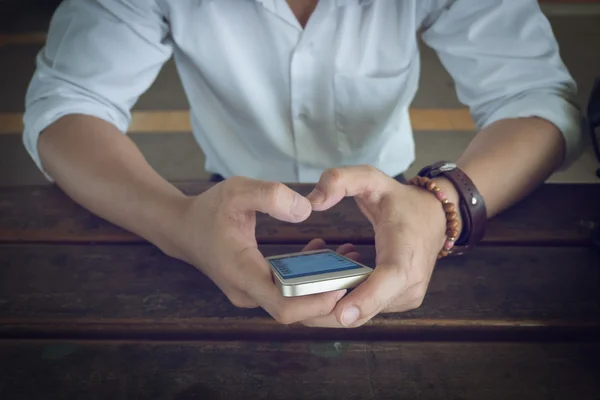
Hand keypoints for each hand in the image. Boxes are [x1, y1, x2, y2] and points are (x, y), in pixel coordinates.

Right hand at [168, 176, 355, 324]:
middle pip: (294, 312)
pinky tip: (322, 252)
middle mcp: (247, 292)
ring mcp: (251, 293)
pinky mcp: (255, 288)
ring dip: (321, 288)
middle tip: (359, 276)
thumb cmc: (209, 209)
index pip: (284, 305)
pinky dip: (307, 279)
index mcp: (242, 272)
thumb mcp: (237, 190)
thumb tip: (306, 211)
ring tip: (348, 260)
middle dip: (328, 299)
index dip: (316, 302)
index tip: (344, 285)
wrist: (183, 229)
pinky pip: (287, 292)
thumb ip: (271, 196)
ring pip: (293, 304)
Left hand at [303, 165, 460, 327]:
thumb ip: (340, 180)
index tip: (341, 313)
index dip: (367, 298)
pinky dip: (343, 300)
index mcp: (406, 250)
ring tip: (316, 269)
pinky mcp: (399, 303)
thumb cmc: (401, 201)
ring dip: (331, 302)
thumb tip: (313, 202)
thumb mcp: (371, 178)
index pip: (391, 279)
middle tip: (294, 288)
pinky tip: (333, 275)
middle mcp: (411, 282)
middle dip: (326, 308)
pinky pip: (364, 310)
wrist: (434, 218)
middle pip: (366, 309)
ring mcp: (407, 297)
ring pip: (360, 315)